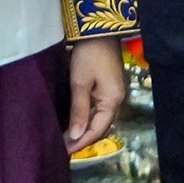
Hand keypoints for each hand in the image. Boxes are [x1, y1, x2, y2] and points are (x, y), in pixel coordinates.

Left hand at [65, 39, 126, 153]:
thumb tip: (75, 136)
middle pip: (102, 127)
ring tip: (69, 138)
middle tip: (64, 147)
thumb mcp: (80, 83)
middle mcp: (119, 100)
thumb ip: (79, 110)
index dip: (81, 142)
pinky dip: (90, 118)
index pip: (98, 130)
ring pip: (102, 119)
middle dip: (84, 138)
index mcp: (113, 101)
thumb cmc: (88, 55)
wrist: (98, 31)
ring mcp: (116, 94)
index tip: (65, 151)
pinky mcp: (111, 87)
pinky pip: (102, 110)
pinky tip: (78, 121)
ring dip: (87, 129)